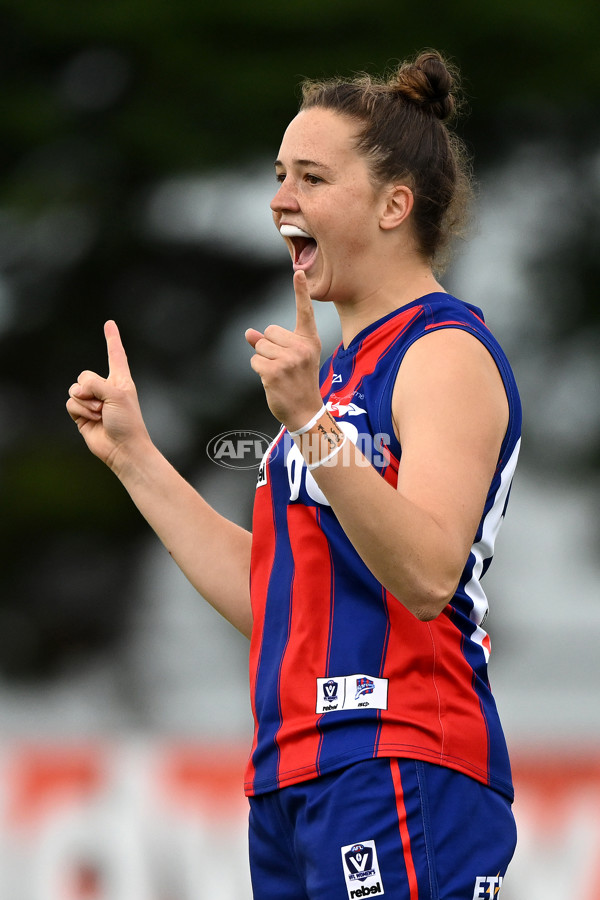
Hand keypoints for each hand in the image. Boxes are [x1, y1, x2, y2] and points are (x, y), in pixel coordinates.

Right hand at [66, 320, 151, 474]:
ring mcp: (93, 402)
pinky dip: (80, 411)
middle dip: (90, 389)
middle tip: (104, 405)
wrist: (123, 448)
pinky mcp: (82, 415)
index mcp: (121, 380)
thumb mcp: (116, 394)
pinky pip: (71, 403)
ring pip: (75, 390)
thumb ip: (95, 384)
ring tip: (100, 414)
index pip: (116, 354)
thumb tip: (77, 391)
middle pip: (85, 375)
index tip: (110, 324)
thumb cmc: (128, 421)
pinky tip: (92, 420)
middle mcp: (106, 388)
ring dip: (86, 403)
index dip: (112, 339)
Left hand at [245, 271, 322, 429]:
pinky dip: (258, 370)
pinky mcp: (274, 371)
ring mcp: (289, 359)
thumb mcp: (293, 359)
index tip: (298, 272)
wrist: (305, 411)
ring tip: (279, 374)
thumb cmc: (299, 383)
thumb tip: (249, 333)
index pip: (305, 312)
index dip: (300, 291)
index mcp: (309, 341)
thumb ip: (272, 344)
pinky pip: (254, 361)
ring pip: (259, 347)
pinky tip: (272, 381)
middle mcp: (302, 347)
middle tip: (284, 366)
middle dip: (268, 347)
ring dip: (263, 360)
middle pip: (268, 332)